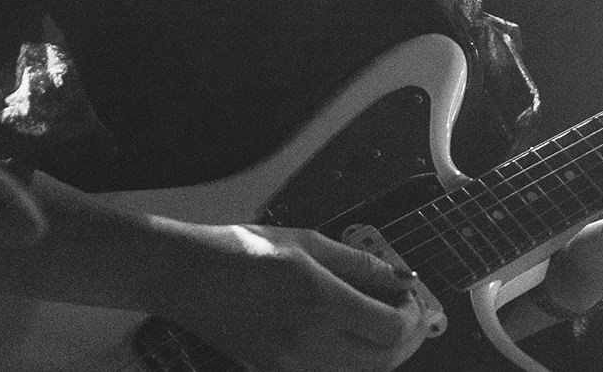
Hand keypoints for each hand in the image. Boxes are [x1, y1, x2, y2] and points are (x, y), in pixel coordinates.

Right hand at [161, 222, 431, 371]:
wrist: (188, 277)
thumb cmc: (240, 250)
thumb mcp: (307, 243)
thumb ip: (359, 263)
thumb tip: (399, 277)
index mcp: (318, 300)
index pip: (391, 328)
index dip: (414, 316)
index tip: (414, 297)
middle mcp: (308, 341)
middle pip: (384, 360)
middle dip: (408, 338)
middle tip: (411, 313)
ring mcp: (292, 364)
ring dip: (384, 353)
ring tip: (384, 322)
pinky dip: (355, 361)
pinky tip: (354, 336)